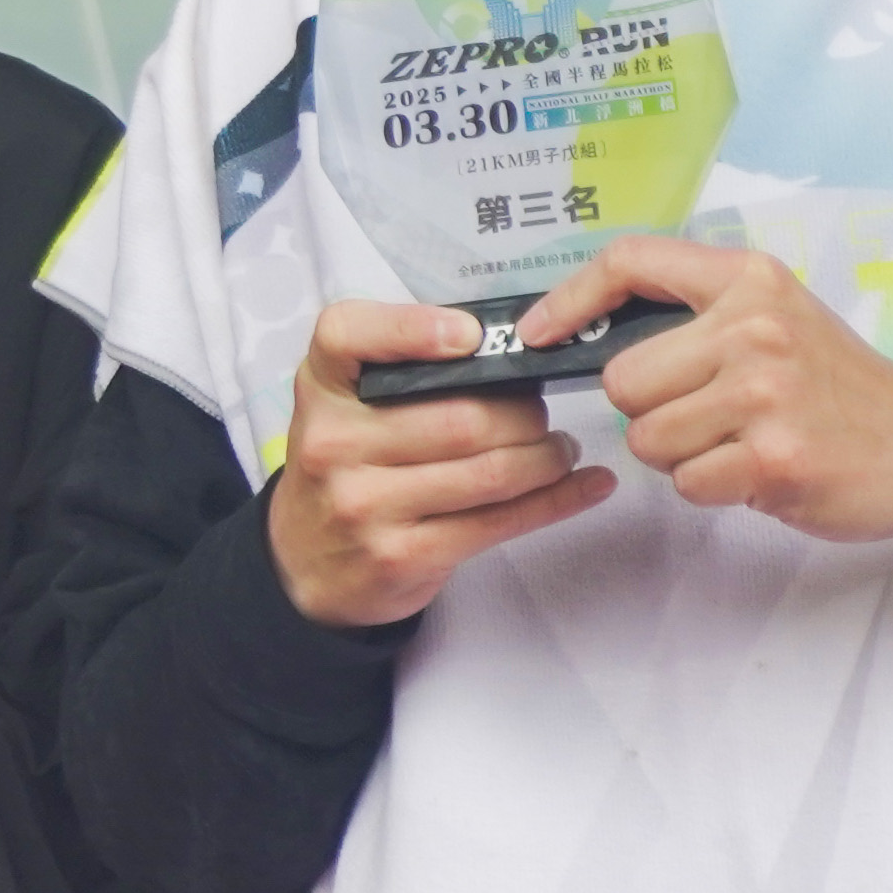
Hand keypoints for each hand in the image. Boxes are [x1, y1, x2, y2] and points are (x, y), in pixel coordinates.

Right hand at [268, 299, 614, 625]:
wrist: (304, 563)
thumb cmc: (346, 466)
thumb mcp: (344, 404)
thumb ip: (402, 369)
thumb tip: (507, 349)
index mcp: (322, 389)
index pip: (347, 335)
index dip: (413, 329)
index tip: (471, 339)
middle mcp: (333, 444)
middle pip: (462, 417)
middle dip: (524, 415)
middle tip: (540, 416)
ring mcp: (364, 504)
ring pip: (491, 471)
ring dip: (547, 458)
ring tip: (558, 451)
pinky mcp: (401, 555)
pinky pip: (499, 521)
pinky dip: (558, 500)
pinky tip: (588, 485)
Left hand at [539, 236, 892, 561]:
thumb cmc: (837, 388)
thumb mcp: (775, 319)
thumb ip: (694, 317)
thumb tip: (583, 333)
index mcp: (749, 281)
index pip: (631, 261)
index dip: (570, 298)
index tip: (538, 333)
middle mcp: (753, 328)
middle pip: (621, 379)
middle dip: (650, 409)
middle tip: (712, 414)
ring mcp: (763, 393)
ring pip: (645, 438)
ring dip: (681, 455)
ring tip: (742, 441)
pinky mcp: (771, 457)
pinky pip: (684, 482)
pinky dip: (713, 488)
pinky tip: (761, 470)